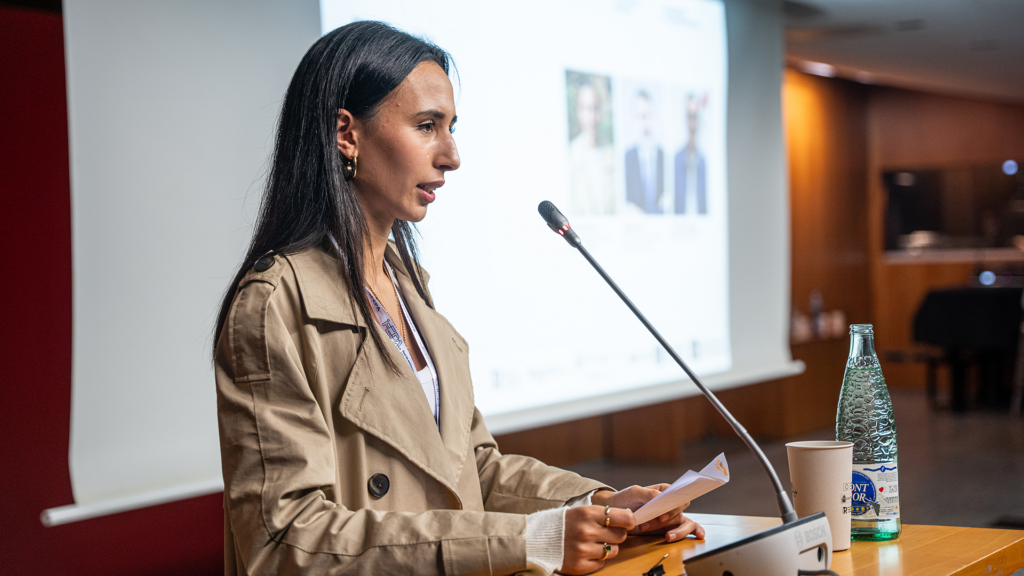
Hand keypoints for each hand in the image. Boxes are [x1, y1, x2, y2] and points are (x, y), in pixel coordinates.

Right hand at [560, 505, 634, 574]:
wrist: (537, 539)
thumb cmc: (562, 524)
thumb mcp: (581, 511)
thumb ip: (603, 514)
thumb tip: (629, 518)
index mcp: (587, 514)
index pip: (624, 518)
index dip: (629, 520)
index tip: (628, 522)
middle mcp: (587, 531)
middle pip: (621, 535)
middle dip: (617, 534)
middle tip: (605, 533)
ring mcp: (584, 550)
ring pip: (613, 550)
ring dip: (607, 547)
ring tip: (593, 543)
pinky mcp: (581, 565)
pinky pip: (602, 563)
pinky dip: (597, 558)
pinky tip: (586, 552)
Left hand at [591, 485, 705, 542]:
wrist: (616, 513)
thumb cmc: (625, 499)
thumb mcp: (634, 492)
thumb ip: (648, 494)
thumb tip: (662, 498)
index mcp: (664, 490)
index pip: (678, 495)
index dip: (674, 505)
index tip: (662, 515)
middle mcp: (670, 503)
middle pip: (680, 510)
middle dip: (671, 519)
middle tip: (658, 522)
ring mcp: (671, 516)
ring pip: (684, 522)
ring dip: (676, 531)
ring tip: (667, 537)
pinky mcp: (669, 528)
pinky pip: (686, 529)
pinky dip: (694, 532)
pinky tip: (700, 536)